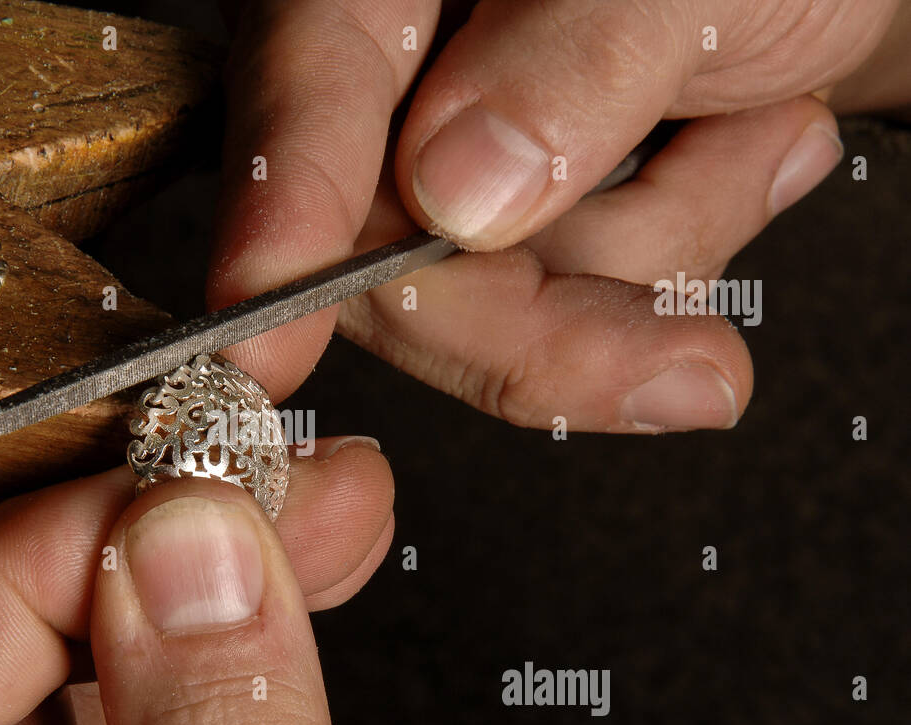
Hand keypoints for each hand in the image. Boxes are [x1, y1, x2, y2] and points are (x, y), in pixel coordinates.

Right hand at [211, 0, 901, 432]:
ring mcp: (444, 161)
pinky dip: (675, 254)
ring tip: (751, 127)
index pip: (309, 94)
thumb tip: (457, 191)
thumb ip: (571, 56)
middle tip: (698, 371)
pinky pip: (565, 305)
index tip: (270, 346)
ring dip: (658, 248)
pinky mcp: (508, 225)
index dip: (283, 225)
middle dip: (550, 329)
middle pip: (391, 262)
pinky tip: (738, 149)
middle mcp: (391, 80)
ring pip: (497, 302)